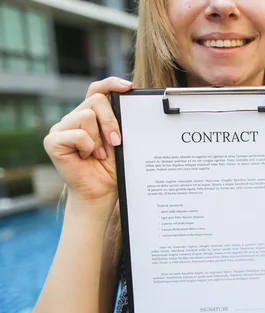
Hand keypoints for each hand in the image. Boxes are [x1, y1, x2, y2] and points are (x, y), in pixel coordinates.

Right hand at [43, 76, 132, 205]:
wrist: (100, 192)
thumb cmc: (111, 168)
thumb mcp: (119, 140)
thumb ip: (118, 121)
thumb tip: (127, 100)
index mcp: (89, 115)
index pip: (97, 90)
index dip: (111, 84)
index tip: (127, 87)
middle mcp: (73, 118)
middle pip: (96, 100)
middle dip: (111, 121)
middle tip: (116, 142)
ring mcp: (61, 128)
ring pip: (86, 115)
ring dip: (99, 139)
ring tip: (99, 154)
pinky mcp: (53, 141)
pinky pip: (78, 134)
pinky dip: (88, 146)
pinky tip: (86, 157)